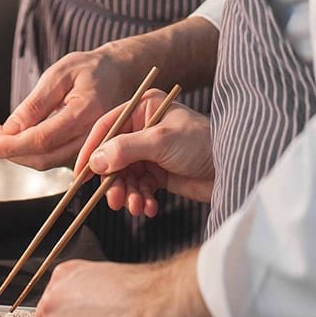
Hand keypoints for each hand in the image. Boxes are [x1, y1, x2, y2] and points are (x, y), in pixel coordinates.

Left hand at [0, 40, 151, 169]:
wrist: (119, 73)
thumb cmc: (90, 69)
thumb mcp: (59, 74)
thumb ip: (35, 103)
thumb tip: (10, 129)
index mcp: (86, 112)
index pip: (43, 139)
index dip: (13, 146)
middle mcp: (93, 135)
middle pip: (45, 158)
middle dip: (14, 152)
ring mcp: (92, 146)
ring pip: (49, 162)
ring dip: (22, 154)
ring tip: (4, 134)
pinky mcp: (88, 150)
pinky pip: (57, 159)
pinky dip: (35, 153)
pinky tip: (23, 137)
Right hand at [74, 89, 214, 215]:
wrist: (234, 168)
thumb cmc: (202, 143)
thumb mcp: (160, 141)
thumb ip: (125, 149)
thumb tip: (95, 161)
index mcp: (143, 109)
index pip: (107, 127)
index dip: (91, 150)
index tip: (81, 173)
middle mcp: (144, 128)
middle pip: (113, 156)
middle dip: (113, 181)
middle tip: (114, 200)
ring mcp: (151, 151)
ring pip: (125, 176)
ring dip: (128, 194)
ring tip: (137, 207)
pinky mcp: (160, 173)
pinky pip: (140, 188)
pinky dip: (142, 200)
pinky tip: (150, 207)